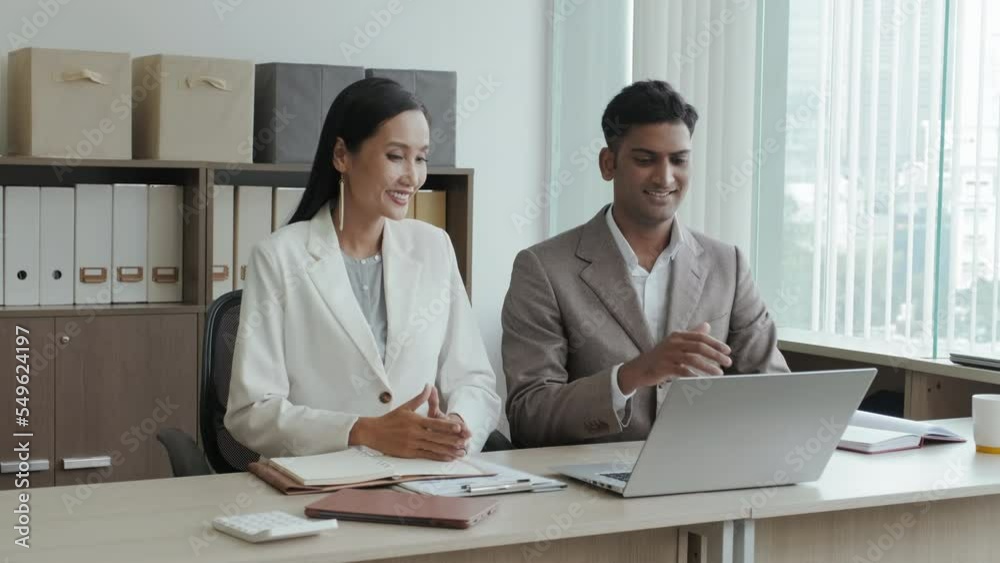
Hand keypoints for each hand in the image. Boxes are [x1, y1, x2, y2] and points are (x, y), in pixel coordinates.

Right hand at [348, 385, 467, 460]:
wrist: (372, 432)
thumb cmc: (389, 419)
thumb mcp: (405, 407)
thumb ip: (419, 398)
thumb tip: (429, 386)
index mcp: (415, 420)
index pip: (434, 423)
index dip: (447, 426)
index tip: (459, 427)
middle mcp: (415, 433)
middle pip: (437, 437)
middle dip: (452, 440)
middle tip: (465, 442)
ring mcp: (412, 444)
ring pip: (433, 447)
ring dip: (448, 450)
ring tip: (460, 452)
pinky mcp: (409, 453)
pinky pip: (426, 455)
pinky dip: (438, 457)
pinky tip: (447, 457)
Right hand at [617, 323, 731, 394]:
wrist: (639, 368)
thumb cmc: (661, 356)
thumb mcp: (676, 343)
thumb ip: (692, 335)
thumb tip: (707, 325)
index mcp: (678, 335)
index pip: (701, 337)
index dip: (716, 343)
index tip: (727, 351)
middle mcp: (673, 343)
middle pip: (699, 347)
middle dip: (715, 355)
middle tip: (728, 362)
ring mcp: (668, 355)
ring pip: (692, 359)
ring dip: (708, 366)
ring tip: (719, 373)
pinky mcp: (663, 367)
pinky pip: (682, 370)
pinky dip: (693, 375)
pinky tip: (702, 380)